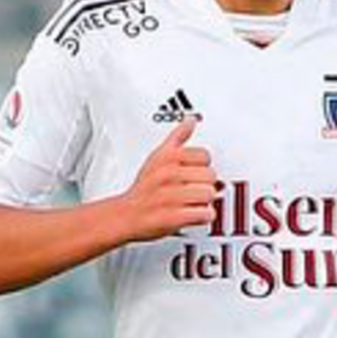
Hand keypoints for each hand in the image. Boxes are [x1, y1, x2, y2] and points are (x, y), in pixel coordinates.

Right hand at [122, 118, 216, 241]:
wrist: (126, 215)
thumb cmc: (144, 187)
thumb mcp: (157, 156)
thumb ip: (177, 137)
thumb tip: (191, 120)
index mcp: (168, 157)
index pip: (205, 156)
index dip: (202, 166)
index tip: (192, 171)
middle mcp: (169, 174)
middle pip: (210, 176)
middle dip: (204, 184)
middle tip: (192, 189)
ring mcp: (171, 196)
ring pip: (209, 194)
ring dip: (204, 201)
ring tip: (191, 201)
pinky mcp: (173, 217)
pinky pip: (205, 214)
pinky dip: (203, 216)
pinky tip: (193, 213)